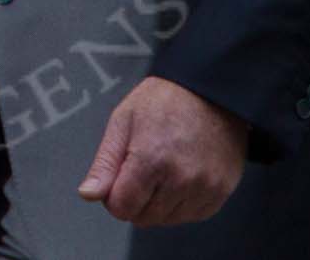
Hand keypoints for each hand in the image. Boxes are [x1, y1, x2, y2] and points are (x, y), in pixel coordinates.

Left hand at [77, 76, 248, 225]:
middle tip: (144, 166)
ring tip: (165, 167)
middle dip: (136, 199)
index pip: (122, 208)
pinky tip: (182, 175)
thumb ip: (105, 163)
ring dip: (160, 203)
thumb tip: (89, 194)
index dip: (114, 195)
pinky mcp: (221, 191)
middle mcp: (181, 179)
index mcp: (151, 160)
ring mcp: (205, 187)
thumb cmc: (165, 100)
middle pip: (144, 218)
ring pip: (168, 220)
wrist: (210, 90)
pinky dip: (183, 203)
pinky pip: (193, 215)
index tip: (121, 175)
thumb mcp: (123, 121)